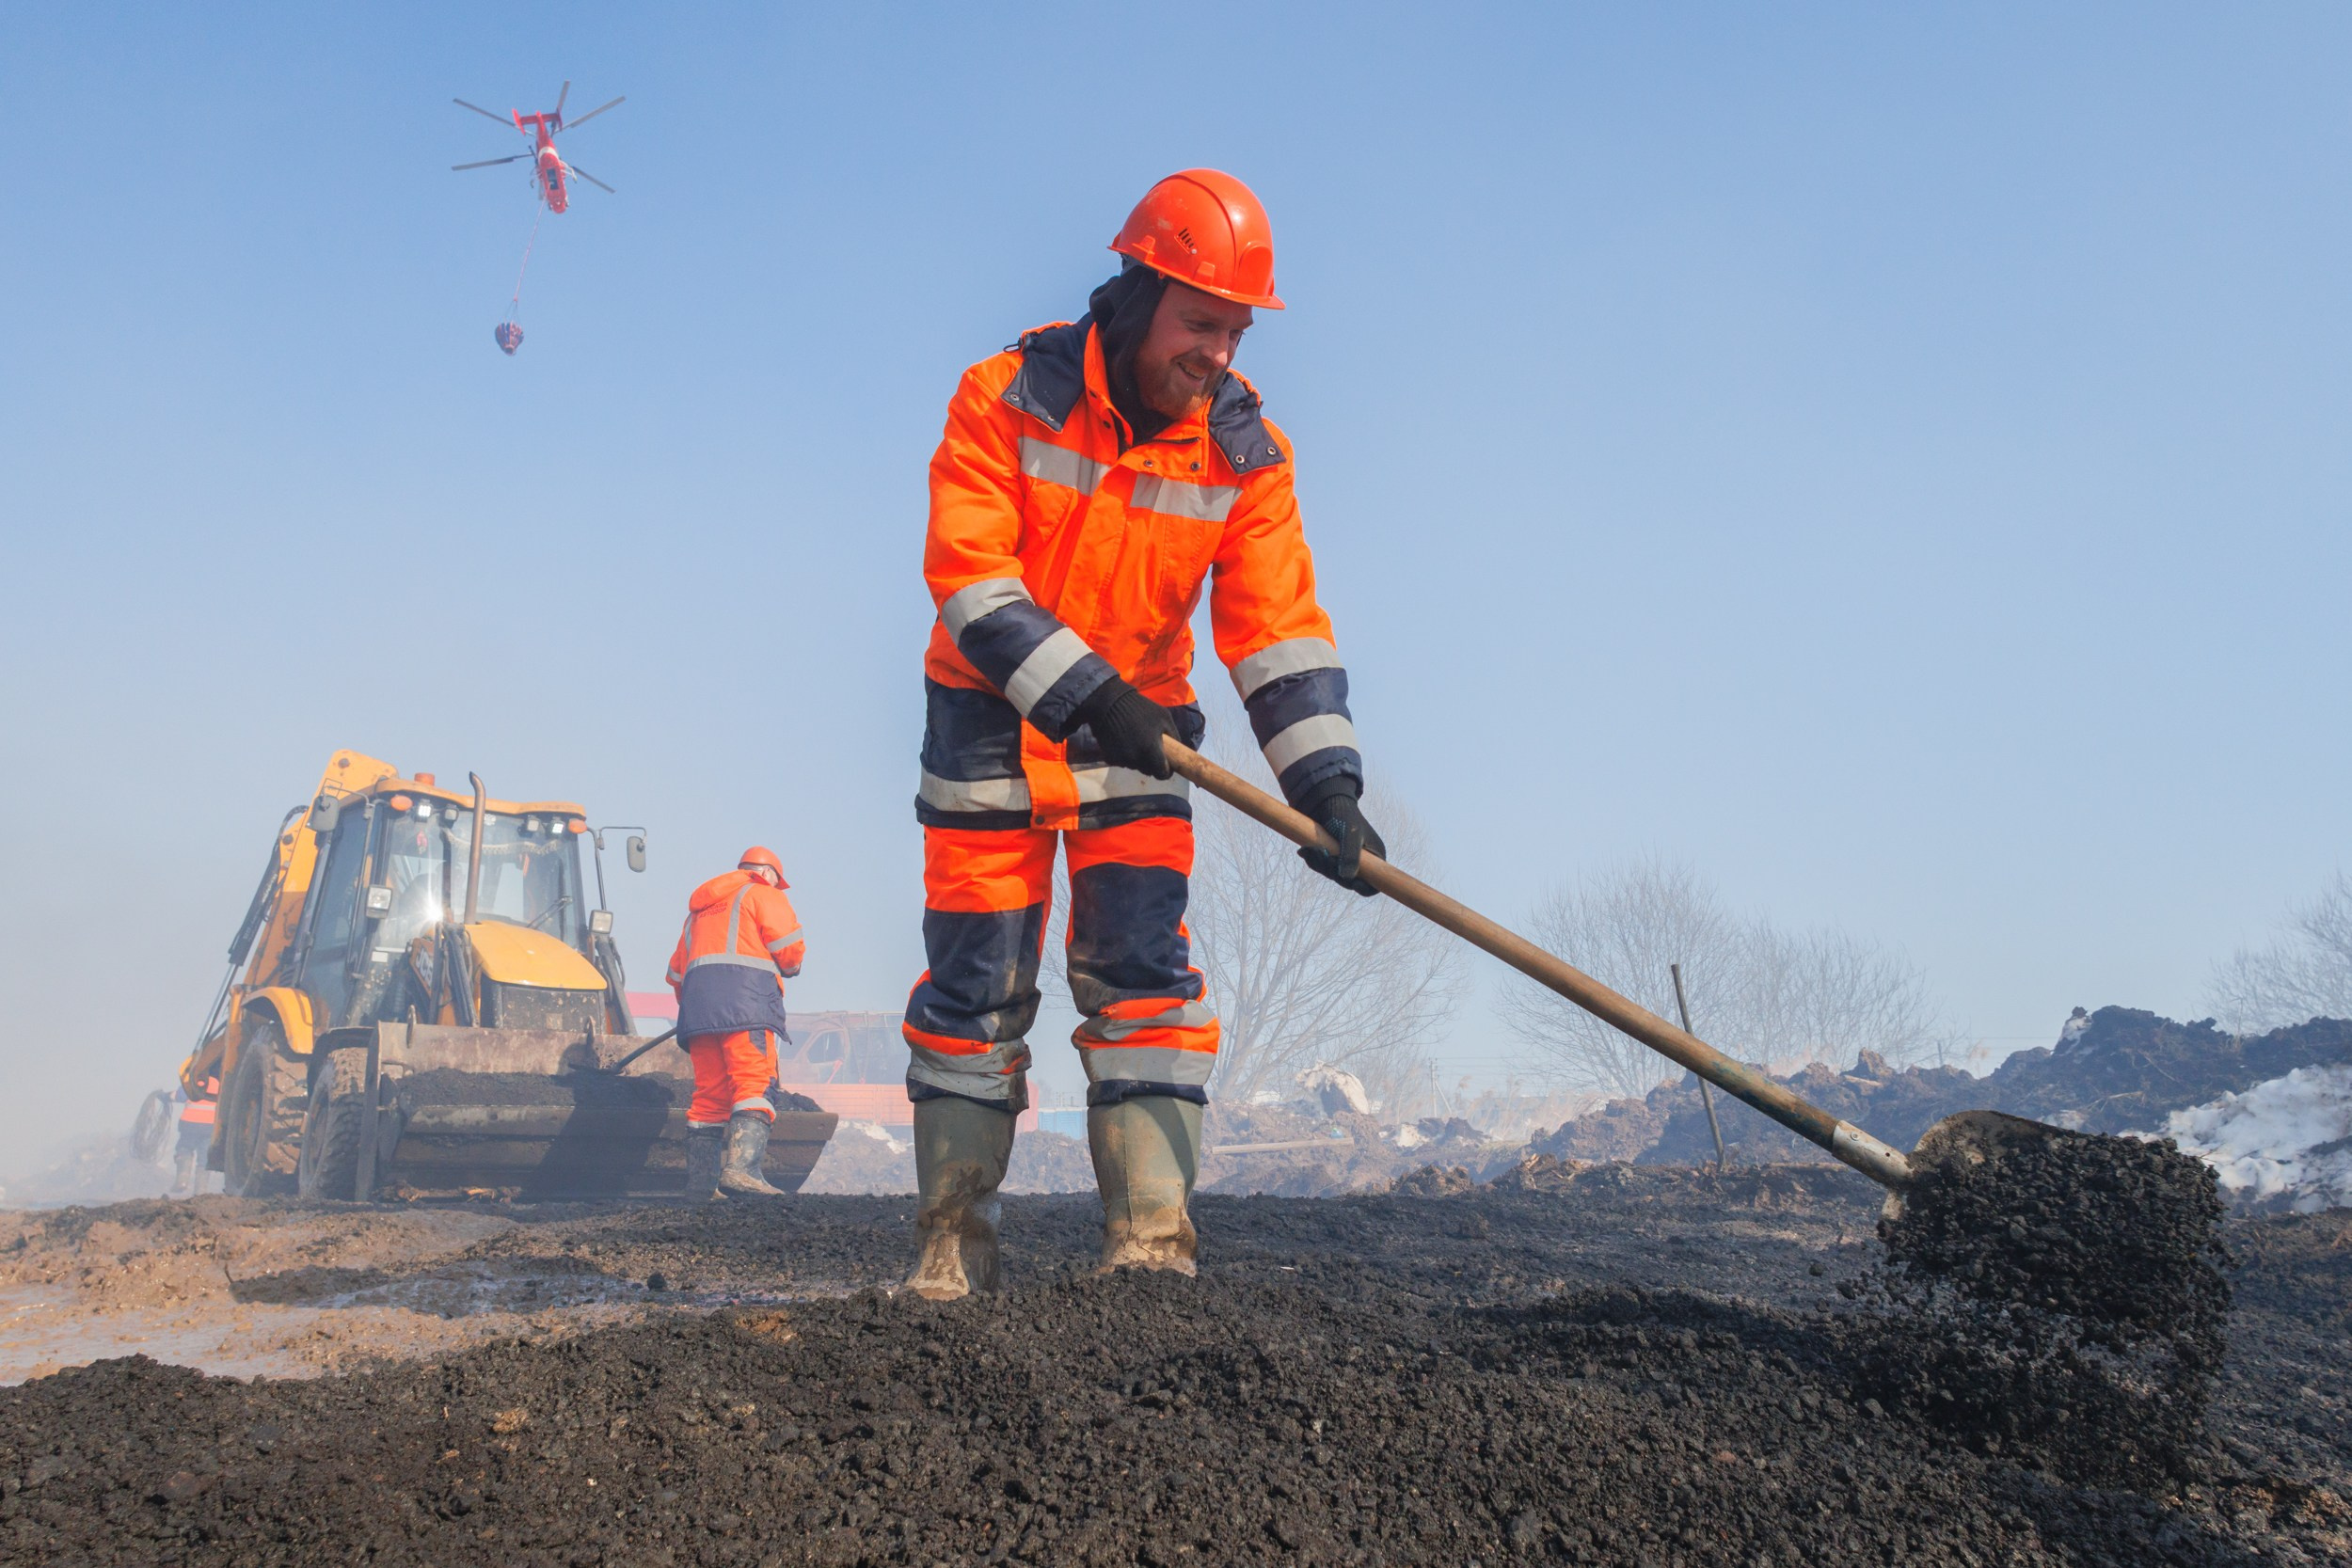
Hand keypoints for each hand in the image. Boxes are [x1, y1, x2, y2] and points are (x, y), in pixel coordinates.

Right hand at [1073, 678, 1177, 778]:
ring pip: (1135, 767)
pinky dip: (1125, 756)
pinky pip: (1122, 762)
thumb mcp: (1164, 717)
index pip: (1162, 774)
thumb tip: (1179, 751)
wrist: (1109, 702)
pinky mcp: (1110, 758)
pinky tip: (1124, 742)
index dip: (1166, 771)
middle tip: (1151, 750)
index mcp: (1151, 750)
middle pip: (1148, 771)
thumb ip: (1174, 736)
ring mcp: (1122, 760)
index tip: (1167, 765)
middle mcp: (1136, 759)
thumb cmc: (1140, 708)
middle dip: (1152, 764)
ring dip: (1138, 760)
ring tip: (1137, 742)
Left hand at [1296, 781, 1383, 896]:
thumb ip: (1350, 856)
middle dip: (1333, 870)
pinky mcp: (1332, 856)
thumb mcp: (1350, 833)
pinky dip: (1314, 860)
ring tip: (1310, 849)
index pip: (1374, 883)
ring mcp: (1346, 859)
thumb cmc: (1342, 813)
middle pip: (1349, 881)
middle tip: (1321, 853)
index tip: (1349, 881)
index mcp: (1375, 855)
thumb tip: (1348, 878)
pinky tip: (1305, 850)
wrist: (1323, 798)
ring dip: (1320, 864)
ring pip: (1333, 875)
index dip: (1363, 887)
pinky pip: (1323, 867)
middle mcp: (1362, 860)